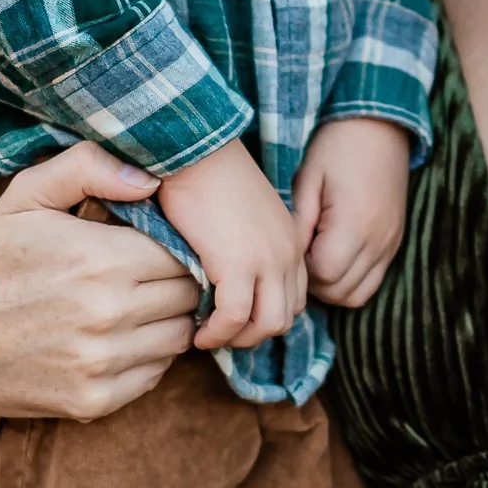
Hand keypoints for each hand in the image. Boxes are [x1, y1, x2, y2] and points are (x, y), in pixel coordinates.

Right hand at [0, 147, 197, 487]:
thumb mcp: (23, 199)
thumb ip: (86, 168)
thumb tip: (150, 176)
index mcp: (99, 258)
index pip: (181, 252)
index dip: (172, 246)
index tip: (148, 245)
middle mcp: (107, 313)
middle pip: (187, 296)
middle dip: (175, 282)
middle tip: (144, 276)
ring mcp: (102, 362)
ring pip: (178, 337)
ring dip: (166, 321)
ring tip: (131, 306)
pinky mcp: (95, 400)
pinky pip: (154, 374)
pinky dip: (146, 357)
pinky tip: (115, 339)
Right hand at [157, 137, 307, 352]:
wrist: (195, 148)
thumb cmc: (207, 175)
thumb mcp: (242, 215)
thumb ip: (246, 245)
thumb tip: (224, 280)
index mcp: (290, 239)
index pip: (293, 297)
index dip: (263, 316)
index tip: (233, 320)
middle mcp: (288, 252)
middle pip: (285, 317)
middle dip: (252, 335)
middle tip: (219, 334)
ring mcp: (268, 260)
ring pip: (267, 325)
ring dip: (236, 339)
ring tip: (208, 335)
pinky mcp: (239, 264)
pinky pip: (234, 318)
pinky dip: (216, 332)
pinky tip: (198, 331)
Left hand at [291, 115, 411, 309]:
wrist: (380, 126)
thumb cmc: (337, 147)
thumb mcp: (308, 179)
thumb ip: (298, 223)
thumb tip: (287, 258)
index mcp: (356, 222)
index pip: (324, 273)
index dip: (301, 268)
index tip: (292, 246)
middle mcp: (379, 240)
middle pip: (340, 291)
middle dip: (313, 282)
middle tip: (299, 254)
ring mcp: (390, 244)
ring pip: (356, 296)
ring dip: (331, 286)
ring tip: (315, 257)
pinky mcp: (394, 244)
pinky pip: (372, 283)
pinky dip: (350, 280)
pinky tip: (334, 256)